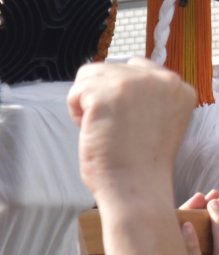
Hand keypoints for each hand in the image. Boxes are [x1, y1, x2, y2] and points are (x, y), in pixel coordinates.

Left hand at [69, 58, 195, 205]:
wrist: (136, 187)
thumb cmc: (138, 163)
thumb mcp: (157, 119)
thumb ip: (146, 96)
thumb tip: (112, 78)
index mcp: (178, 87)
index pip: (135, 67)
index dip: (117, 91)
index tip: (121, 119)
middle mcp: (162, 79)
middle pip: (109, 68)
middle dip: (100, 95)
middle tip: (110, 127)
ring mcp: (136, 83)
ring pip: (89, 74)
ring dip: (85, 101)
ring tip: (99, 126)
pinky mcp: (109, 93)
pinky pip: (76, 91)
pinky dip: (75, 111)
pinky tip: (90, 129)